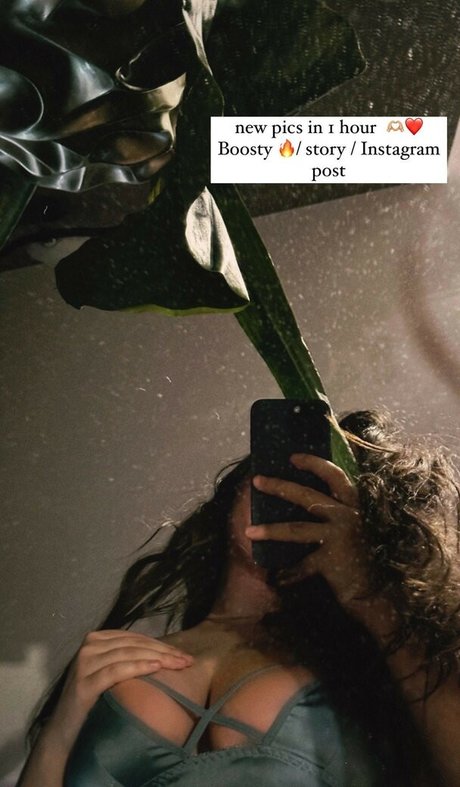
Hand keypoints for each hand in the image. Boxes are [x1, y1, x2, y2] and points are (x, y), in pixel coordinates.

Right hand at [48, 630, 193, 752]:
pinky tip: (156, 668)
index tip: (183, 654)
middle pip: (134, 645)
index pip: (135, 638)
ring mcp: (85, 664)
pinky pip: (116, 671)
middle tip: (187, 661)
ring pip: (128, 654)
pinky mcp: (84, 683)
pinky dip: (138, 667)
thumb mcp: (110, 673)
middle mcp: (89, 647)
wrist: (65, 731)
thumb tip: (164, 654)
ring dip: (157, 658)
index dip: (161, 644)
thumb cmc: (94, 701)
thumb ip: (127, 659)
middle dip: (164, 651)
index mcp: (97, 640)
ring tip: (178, 664)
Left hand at [245, 454, 370, 605]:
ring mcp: (340, 536)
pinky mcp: (332, 560)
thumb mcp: (352, 527)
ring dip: (271, 530)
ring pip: (297, 528)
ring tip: (249, 531)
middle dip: (279, 487)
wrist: (375, 593)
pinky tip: (275, 578)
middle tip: (257, 481)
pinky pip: (301, 564)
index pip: (334, 476)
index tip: (292, 457)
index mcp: (352, 505)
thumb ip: (335, 511)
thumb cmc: (359, 557)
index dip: (314, 463)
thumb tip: (306, 497)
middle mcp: (348, 516)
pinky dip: (287, 573)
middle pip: (307, 496)